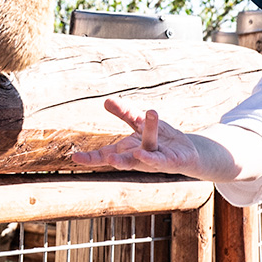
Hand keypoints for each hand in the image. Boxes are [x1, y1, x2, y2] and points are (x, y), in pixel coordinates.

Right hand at [71, 99, 209, 174]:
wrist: (187, 152)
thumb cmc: (160, 139)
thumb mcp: (139, 123)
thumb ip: (124, 113)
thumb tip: (105, 101)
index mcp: (128, 150)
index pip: (106, 155)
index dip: (91, 157)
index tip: (74, 157)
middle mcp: (138, 158)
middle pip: (123, 160)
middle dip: (113, 160)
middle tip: (103, 157)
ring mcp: (155, 161)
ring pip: (145, 152)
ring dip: (134, 154)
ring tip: (119, 154)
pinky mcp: (171, 161)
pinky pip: (160, 160)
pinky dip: (151, 158)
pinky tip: (143, 155)